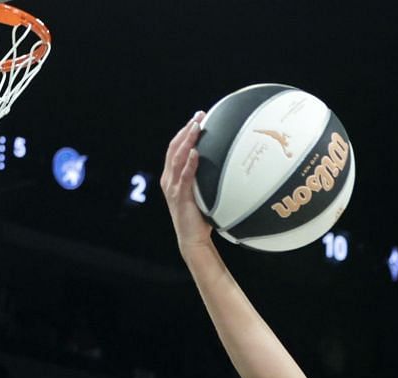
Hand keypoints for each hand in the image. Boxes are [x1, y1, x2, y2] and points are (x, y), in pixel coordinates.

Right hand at [160, 113, 215, 256]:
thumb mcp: (203, 194)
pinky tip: (196, 152)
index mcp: (172, 177)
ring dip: (187, 141)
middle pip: (175, 148)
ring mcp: (173, 188)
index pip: (176, 148)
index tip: (198, 118)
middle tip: (199, 116)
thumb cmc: (200, 218)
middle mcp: (169, 180)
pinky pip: (185, 177)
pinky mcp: (180, 198)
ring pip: (178, 158)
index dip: (185, 132)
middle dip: (186, 130)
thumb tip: (228, 166)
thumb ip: (207, 179)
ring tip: (196, 127)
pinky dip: (190, 164)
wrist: (193, 240)